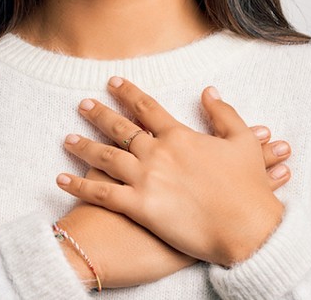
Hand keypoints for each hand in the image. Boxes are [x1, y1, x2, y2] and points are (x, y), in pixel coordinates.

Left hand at [57, 77, 285, 266]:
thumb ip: (223, 113)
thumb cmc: (248, 188)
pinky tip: (62, 179)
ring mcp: (146, 180)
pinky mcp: (139, 208)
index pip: (147, 108)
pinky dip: (80, 185)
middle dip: (99, 114)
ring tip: (68, 139)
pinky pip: (102, 194)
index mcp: (180, 136)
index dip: (128, 93)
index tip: (112, 82)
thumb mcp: (243, 141)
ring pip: (106, 158)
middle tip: (83, 104)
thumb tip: (208, 91)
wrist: (246, 227)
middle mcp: (158, 154)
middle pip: (121, 129)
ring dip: (84, 146)